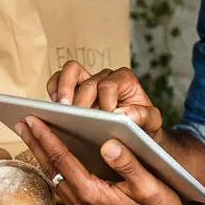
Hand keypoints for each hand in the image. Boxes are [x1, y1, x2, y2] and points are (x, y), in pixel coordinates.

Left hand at [15, 115, 190, 204]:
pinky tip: (56, 161)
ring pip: (57, 182)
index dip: (47, 138)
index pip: (64, 161)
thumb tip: (108, 144)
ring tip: (33, 137)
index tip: (33, 120)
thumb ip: (128, 163)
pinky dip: (57, 172)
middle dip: (36, 145)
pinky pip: (66, 192)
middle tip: (22, 123)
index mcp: (95, 196)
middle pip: (53, 171)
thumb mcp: (151, 184)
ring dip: (44, 158)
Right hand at [46, 61, 161, 138]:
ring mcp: (87, 81)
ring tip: (61, 109)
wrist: (136, 132)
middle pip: (87, 80)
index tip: (106, 117)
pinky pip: (57, 81)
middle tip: (78, 116)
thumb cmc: (143, 125)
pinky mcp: (73, 90)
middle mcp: (105, 77)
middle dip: (81, 99)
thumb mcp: (151, 122)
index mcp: (124, 80)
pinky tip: (55, 109)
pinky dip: (53, 90)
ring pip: (70, 72)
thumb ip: (143, 116)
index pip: (109, 85)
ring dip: (63, 89)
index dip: (105, 101)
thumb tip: (122, 114)